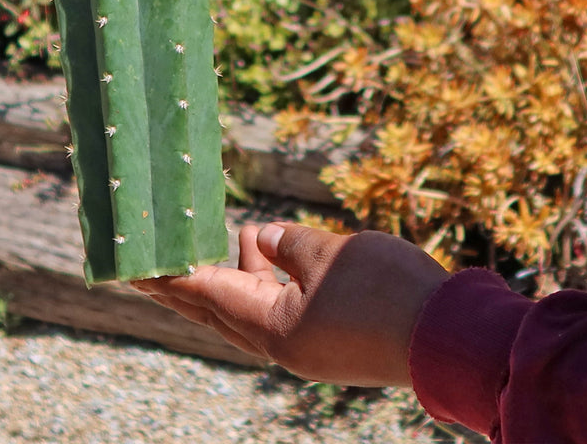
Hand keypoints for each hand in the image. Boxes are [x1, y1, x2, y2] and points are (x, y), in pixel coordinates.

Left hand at [134, 223, 448, 386]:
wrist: (454, 339)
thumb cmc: (388, 291)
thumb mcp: (328, 251)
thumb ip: (287, 243)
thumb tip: (262, 239)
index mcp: (273, 326)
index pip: (205, 294)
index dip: (167, 275)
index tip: (132, 267)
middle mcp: (281, 345)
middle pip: (217, 310)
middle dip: (183, 286)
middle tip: (147, 268)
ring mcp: (306, 349)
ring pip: (251, 310)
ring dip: (234, 275)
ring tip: (232, 237)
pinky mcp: (329, 346)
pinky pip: (281, 313)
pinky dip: (267, 285)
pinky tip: (273, 257)